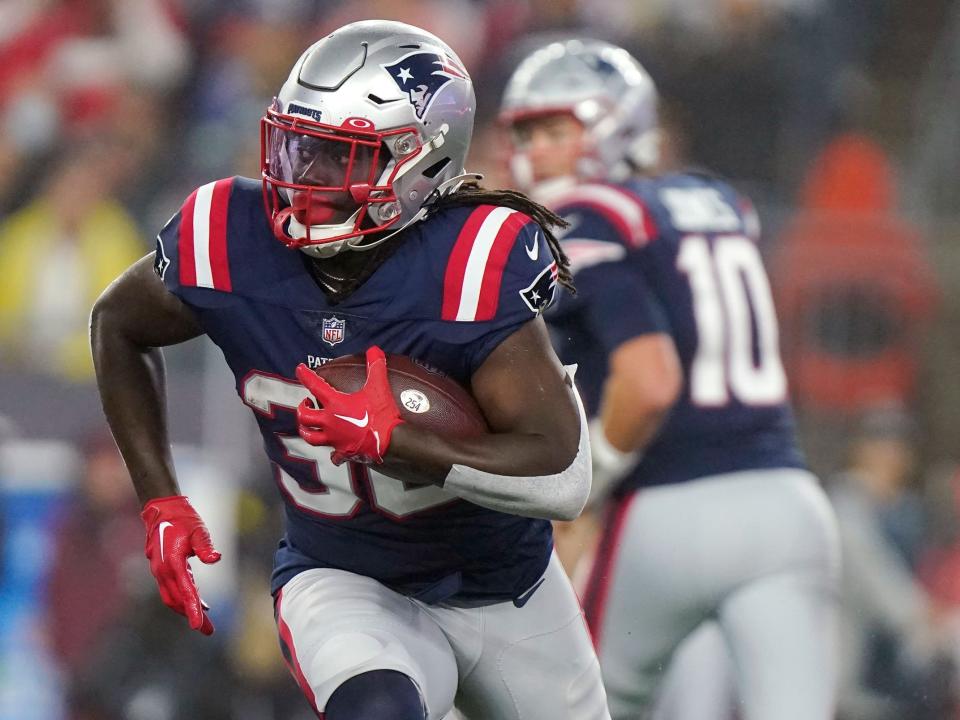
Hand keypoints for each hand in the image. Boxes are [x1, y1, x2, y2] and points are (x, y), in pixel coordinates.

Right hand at [140, 495, 220, 634]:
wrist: (162, 510)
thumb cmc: (183, 519)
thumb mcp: (199, 531)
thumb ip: (206, 547)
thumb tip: (216, 558)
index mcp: (172, 563)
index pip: (185, 592)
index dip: (193, 610)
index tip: (199, 626)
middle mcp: (163, 571)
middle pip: (177, 601)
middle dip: (191, 616)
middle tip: (208, 630)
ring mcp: (160, 571)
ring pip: (172, 598)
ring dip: (187, 609)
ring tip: (204, 621)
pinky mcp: (162, 569)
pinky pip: (172, 589)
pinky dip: (184, 598)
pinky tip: (199, 601)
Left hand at [295, 346, 403, 464]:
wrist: (391, 441)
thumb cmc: (381, 413)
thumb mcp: (379, 386)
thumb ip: (375, 367)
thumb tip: (375, 349)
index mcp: (335, 404)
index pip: (314, 386)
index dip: (305, 376)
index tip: (299, 369)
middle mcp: (329, 422)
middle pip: (305, 416)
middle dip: (302, 408)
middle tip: (306, 402)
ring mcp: (334, 439)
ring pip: (310, 437)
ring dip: (306, 430)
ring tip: (307, 425)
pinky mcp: (343, 452)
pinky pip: (333, 456)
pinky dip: (332, 454)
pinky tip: (334, 453)